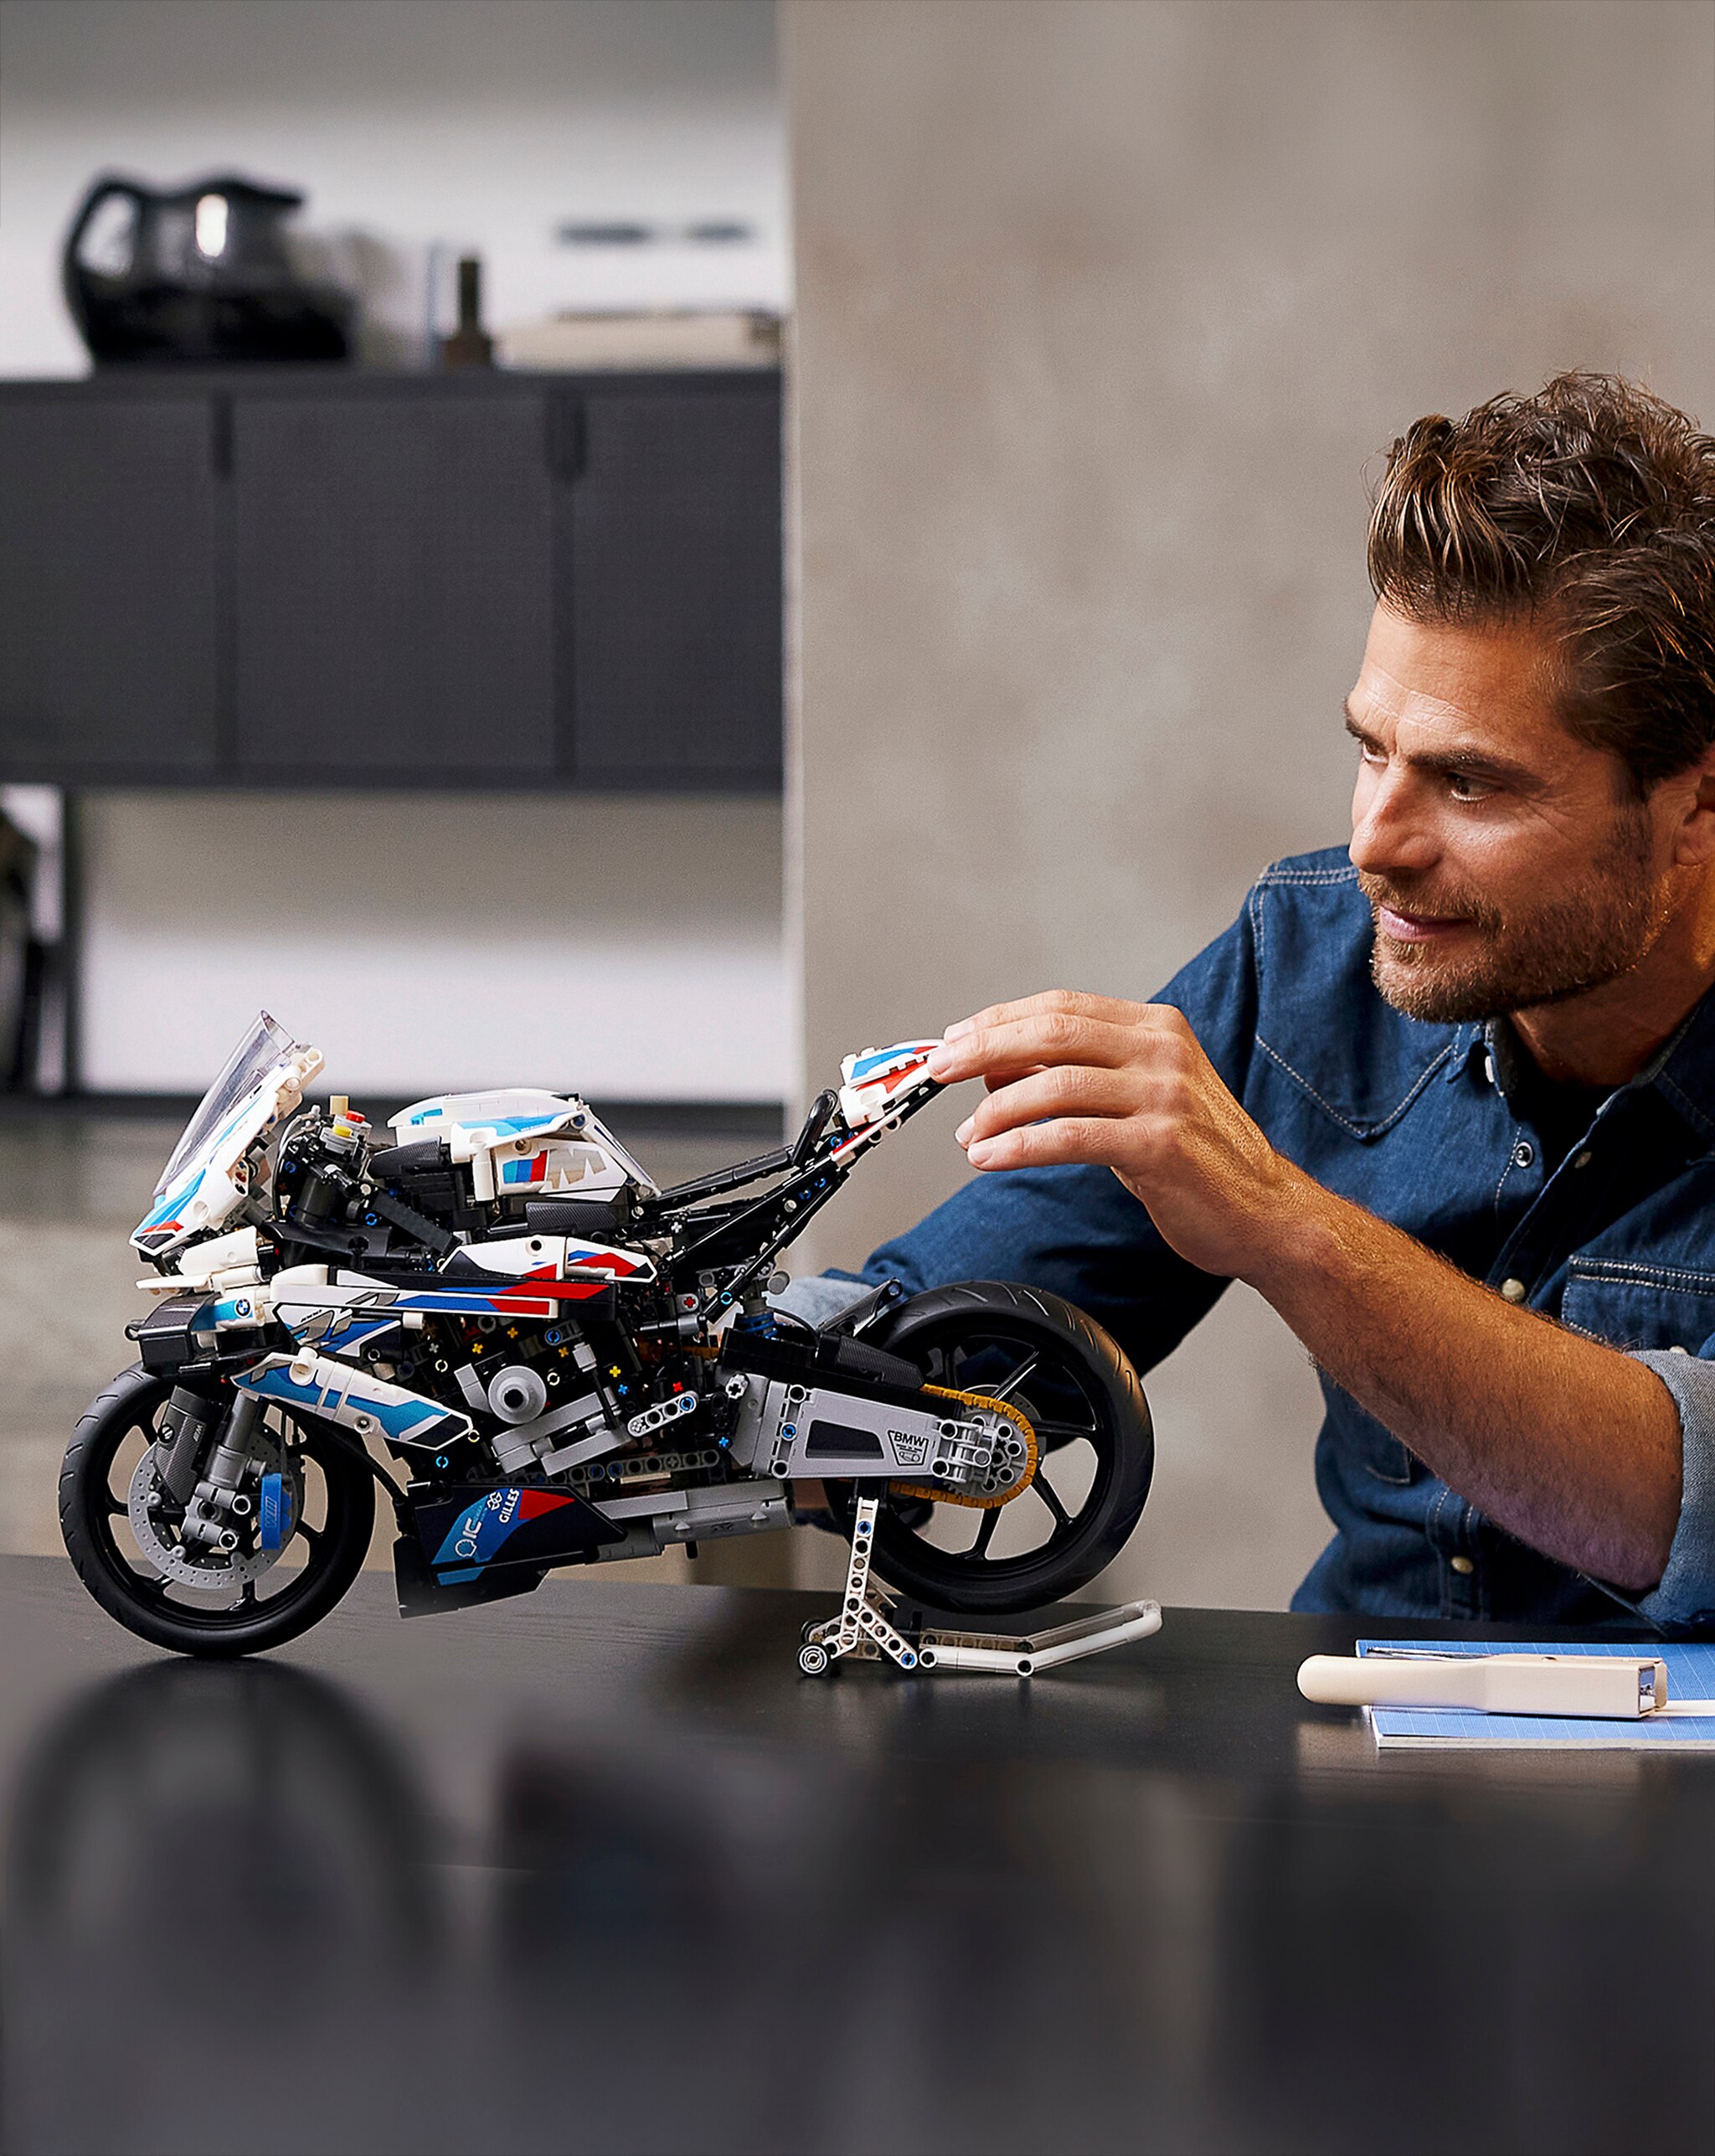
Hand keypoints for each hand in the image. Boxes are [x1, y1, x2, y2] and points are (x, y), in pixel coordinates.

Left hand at [925, 990, 1303, 1278]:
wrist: (1265, 1212)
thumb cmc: (1196, 1158)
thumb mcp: (1134, 1101)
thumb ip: (1074, 1077)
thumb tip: (995, 1069)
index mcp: (1155, 1027)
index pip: (1060, 1007)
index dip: (999, 1021)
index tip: (952, 1041)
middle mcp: (1162, 1050)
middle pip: (1052, 1032)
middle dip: (983, 1049)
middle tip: (938, 1071)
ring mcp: (1165, 1095)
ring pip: (1055, 1084)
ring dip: (997, 1110)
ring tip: (968, 1134)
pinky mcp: (1160, 1144)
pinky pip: (1070, 1137)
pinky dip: (1019, 1146)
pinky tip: (989, 1158)